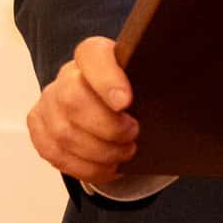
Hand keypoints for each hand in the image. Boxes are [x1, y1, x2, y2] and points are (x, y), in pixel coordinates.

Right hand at [26, 35, 140, 185]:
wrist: (109, 105)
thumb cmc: (132, 92)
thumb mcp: (146, 79)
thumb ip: (154, 77)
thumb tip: (184, 81)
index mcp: (93, 55)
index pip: (92, 55)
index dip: (106, 79)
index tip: (126, 102)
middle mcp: (67, 75)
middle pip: (73, 99)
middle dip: (106, 127)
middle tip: (133, 135)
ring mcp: (49, 101)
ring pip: (63, 133)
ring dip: (99, 152)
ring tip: (124, 154)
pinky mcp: (38, 126)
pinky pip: (53, 153)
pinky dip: (84, 168)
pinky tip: (107, 168)